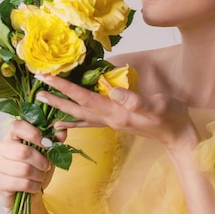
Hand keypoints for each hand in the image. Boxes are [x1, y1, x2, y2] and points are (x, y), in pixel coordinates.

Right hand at [0, 119, 61, 210]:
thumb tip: (62, 130)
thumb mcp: (48, 153)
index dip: (34, 134)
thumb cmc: (36, 169)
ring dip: (39, 175)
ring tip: (40, 176)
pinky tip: (35, 186)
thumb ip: (55, 140)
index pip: (17, 126)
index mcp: (11, 136)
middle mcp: (0, 148)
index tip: (47, 144)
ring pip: (24, 169)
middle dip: (41, 162)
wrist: (28, 193)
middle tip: (46, 166)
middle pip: (23, 152)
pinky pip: (23, 183)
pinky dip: (34, 186)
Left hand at [34, 74, 199, 153]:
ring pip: (81, 116)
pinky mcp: (117, 122)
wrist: (179, 136)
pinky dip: (75, 120)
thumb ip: (136, 100)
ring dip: (62, 109)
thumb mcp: (158, 105)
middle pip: (77, 108)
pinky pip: (90, 121)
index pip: (85, 98)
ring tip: (44, 106)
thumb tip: (112, 91)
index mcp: (116, 112)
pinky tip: (66, 122)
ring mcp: (112, 122)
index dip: (65, 87)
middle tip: (36, 91)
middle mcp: (110, 119)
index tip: (47, 78)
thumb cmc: (171, 117)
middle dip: (56, 98)